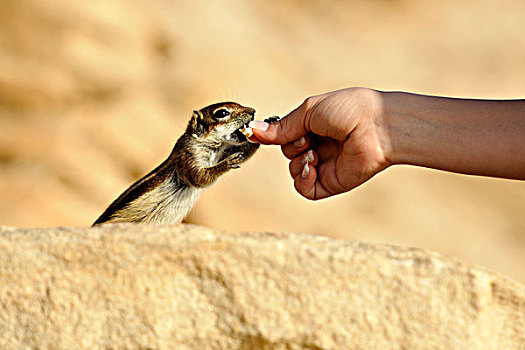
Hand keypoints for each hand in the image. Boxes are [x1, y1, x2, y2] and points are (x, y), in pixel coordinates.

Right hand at [250, 88, 391, 199]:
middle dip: (292, 147)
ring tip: (313, 153)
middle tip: (307, 139)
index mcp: (315, 126)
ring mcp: (325, 165)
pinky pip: (306, 190)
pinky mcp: (332, 183)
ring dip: (298, 163)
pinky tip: (311, 168)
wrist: (377, 126)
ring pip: (295, 172)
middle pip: (288, 154)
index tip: (268, 134)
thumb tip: (253, 130)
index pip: (286, 136)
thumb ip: (282, 127)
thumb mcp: (309, 112)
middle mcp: (320, 145)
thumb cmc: (349, 110)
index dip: (279, 136)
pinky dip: (303, 181)